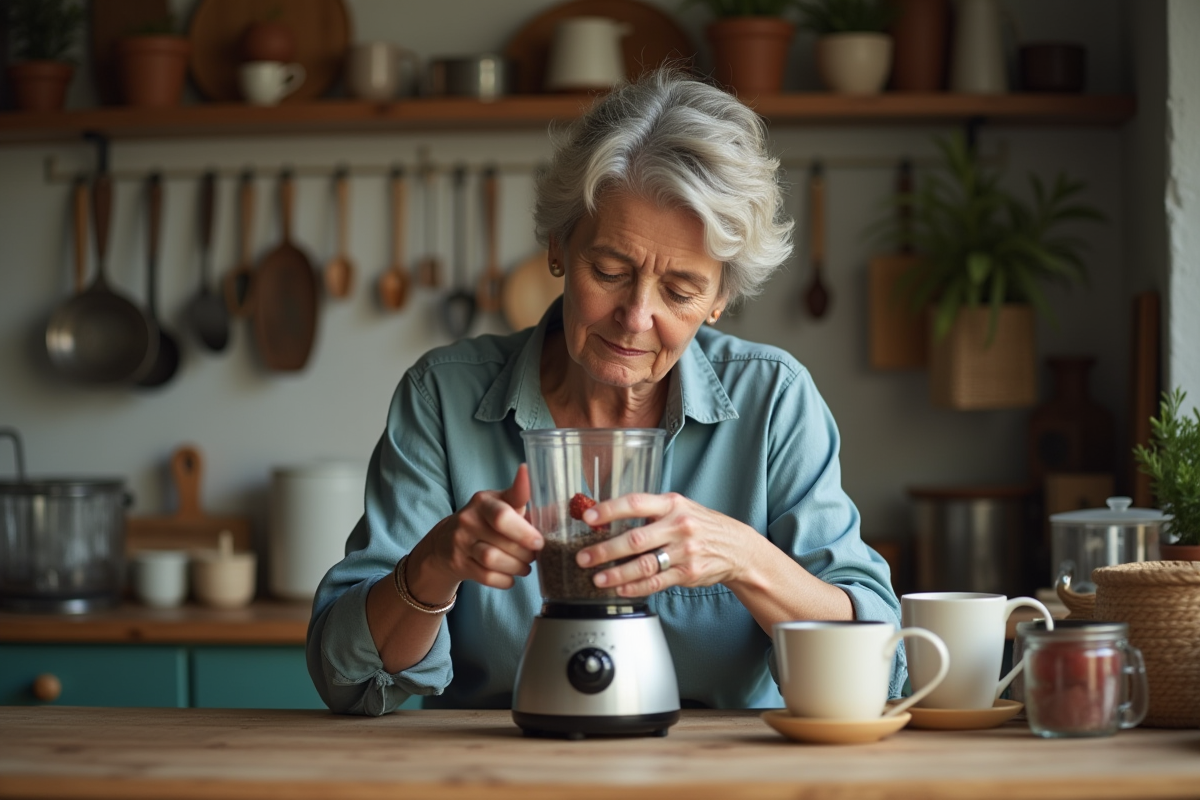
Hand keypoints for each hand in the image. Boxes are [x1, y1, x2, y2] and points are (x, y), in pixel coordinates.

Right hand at [419, 464, 543, 590]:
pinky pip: (486, 576)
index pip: (503, 512)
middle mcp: (469, 518)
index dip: (523, 527)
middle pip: (503, 539)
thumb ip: (523, 501)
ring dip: (516, 566)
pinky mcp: (458, 562)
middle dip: (526, 550)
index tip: (539, 540)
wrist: (446, 542)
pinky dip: (504, 580)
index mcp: (484, 500)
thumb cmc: (486, 522)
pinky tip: (511, 576)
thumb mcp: (501, 504)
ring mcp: (460, 541)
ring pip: (493, 559)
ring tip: (525, 566)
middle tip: (536, 554)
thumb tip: (551, 499)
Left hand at [575, 492, 751, 596]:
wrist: (736, 547)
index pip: (635, 503)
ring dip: (617, 574)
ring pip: (644, 565)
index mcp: (672, 504)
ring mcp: (684, 551)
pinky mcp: (688, 573)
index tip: (588, 517)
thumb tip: (606, 518)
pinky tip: (621, 590)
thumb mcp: (678, 507)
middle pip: (635, 539)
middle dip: (605, 550)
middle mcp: (678, 526)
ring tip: (597, 579)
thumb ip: (649, 511)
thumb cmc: (700, 524)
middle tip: (583, 558)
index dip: (609, 510)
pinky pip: (656, 582)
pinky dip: (636, 588)